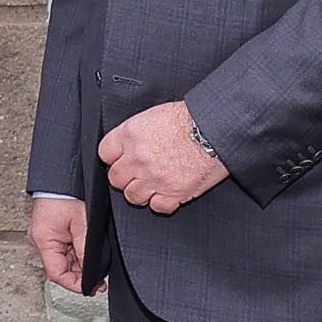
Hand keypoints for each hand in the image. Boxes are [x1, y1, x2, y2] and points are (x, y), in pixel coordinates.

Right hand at [29, 195, 92, 294]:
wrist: (61, 175)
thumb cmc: (68, 193)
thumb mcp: (83, 225)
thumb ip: (86, 251)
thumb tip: (91, 273)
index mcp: (44, 240)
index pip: (57, 274)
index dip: (74, 284)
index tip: (90, 288)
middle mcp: (40, 240)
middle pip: (59, 268)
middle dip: (79, 275)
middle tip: (98, 279)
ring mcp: (44, 236)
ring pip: (62, 260)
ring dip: (78, 264)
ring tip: (94, 263)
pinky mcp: (49, 232)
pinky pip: (62, 250)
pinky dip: (74, 254)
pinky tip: (85, 252)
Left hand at [98, 103, 230, 217]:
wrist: (217, 129)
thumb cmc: (192, 118)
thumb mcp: (155, 115)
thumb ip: (137, 133)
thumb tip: (129, 144)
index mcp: (132, 134)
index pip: (105, 152)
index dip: (113, 157)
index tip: (120, 158)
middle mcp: (139, 158)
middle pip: (116, 178)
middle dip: (125, 176)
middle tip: (136, 173)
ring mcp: (155, 177)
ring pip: (132, 196)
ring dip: (141, 191)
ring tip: (152, 184)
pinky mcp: (174, 192)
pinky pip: (157, 207)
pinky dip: (162, 202)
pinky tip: (167, 192)